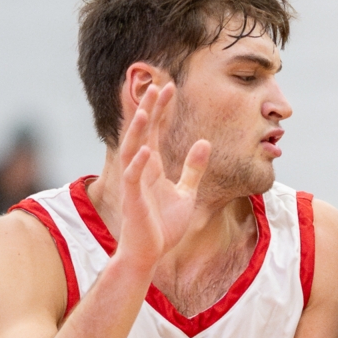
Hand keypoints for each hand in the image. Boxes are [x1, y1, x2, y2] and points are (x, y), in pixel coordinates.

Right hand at [116, 83, 209, 270]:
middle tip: (157, 84)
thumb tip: (204, 142)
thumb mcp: (186, 192)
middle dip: (149, 109)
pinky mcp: (132, 200)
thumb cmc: (163, 225)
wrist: (150, 253)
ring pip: (133, 150)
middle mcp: (141, 169)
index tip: (169, 87)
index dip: (161, 109)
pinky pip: (132, 179)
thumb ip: (193, 168)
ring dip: (139, 130)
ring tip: (146, 109)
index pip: (155, 130)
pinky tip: (145, 151)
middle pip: (143, 133)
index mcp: (152, 166)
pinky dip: (137, 165)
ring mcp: (134, 184)